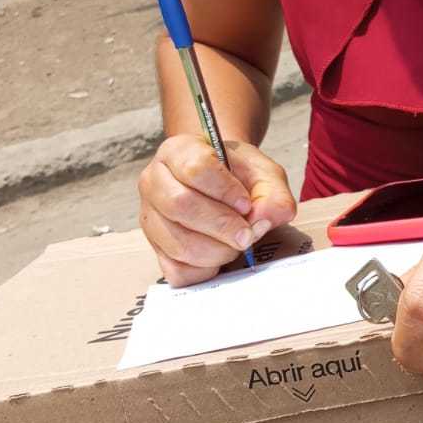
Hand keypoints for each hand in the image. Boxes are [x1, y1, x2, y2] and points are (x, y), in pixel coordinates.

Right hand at [138, 134, 296, 285]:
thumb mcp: (262, 173)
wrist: (224, 187)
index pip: (195, 168)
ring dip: (218, 250)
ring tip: (237, 243)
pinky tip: (220, 256)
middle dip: (222, 226)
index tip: (246, 203)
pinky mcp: (156, 249)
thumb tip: (265, 218)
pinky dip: (205, 270)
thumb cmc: (239, 176)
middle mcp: (154, 182)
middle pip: (180, 205)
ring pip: (178, 243)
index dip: (225, 190)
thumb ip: (273, 192)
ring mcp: (150, 217)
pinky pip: (176, 270)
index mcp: (177, 151)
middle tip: (248, 234)